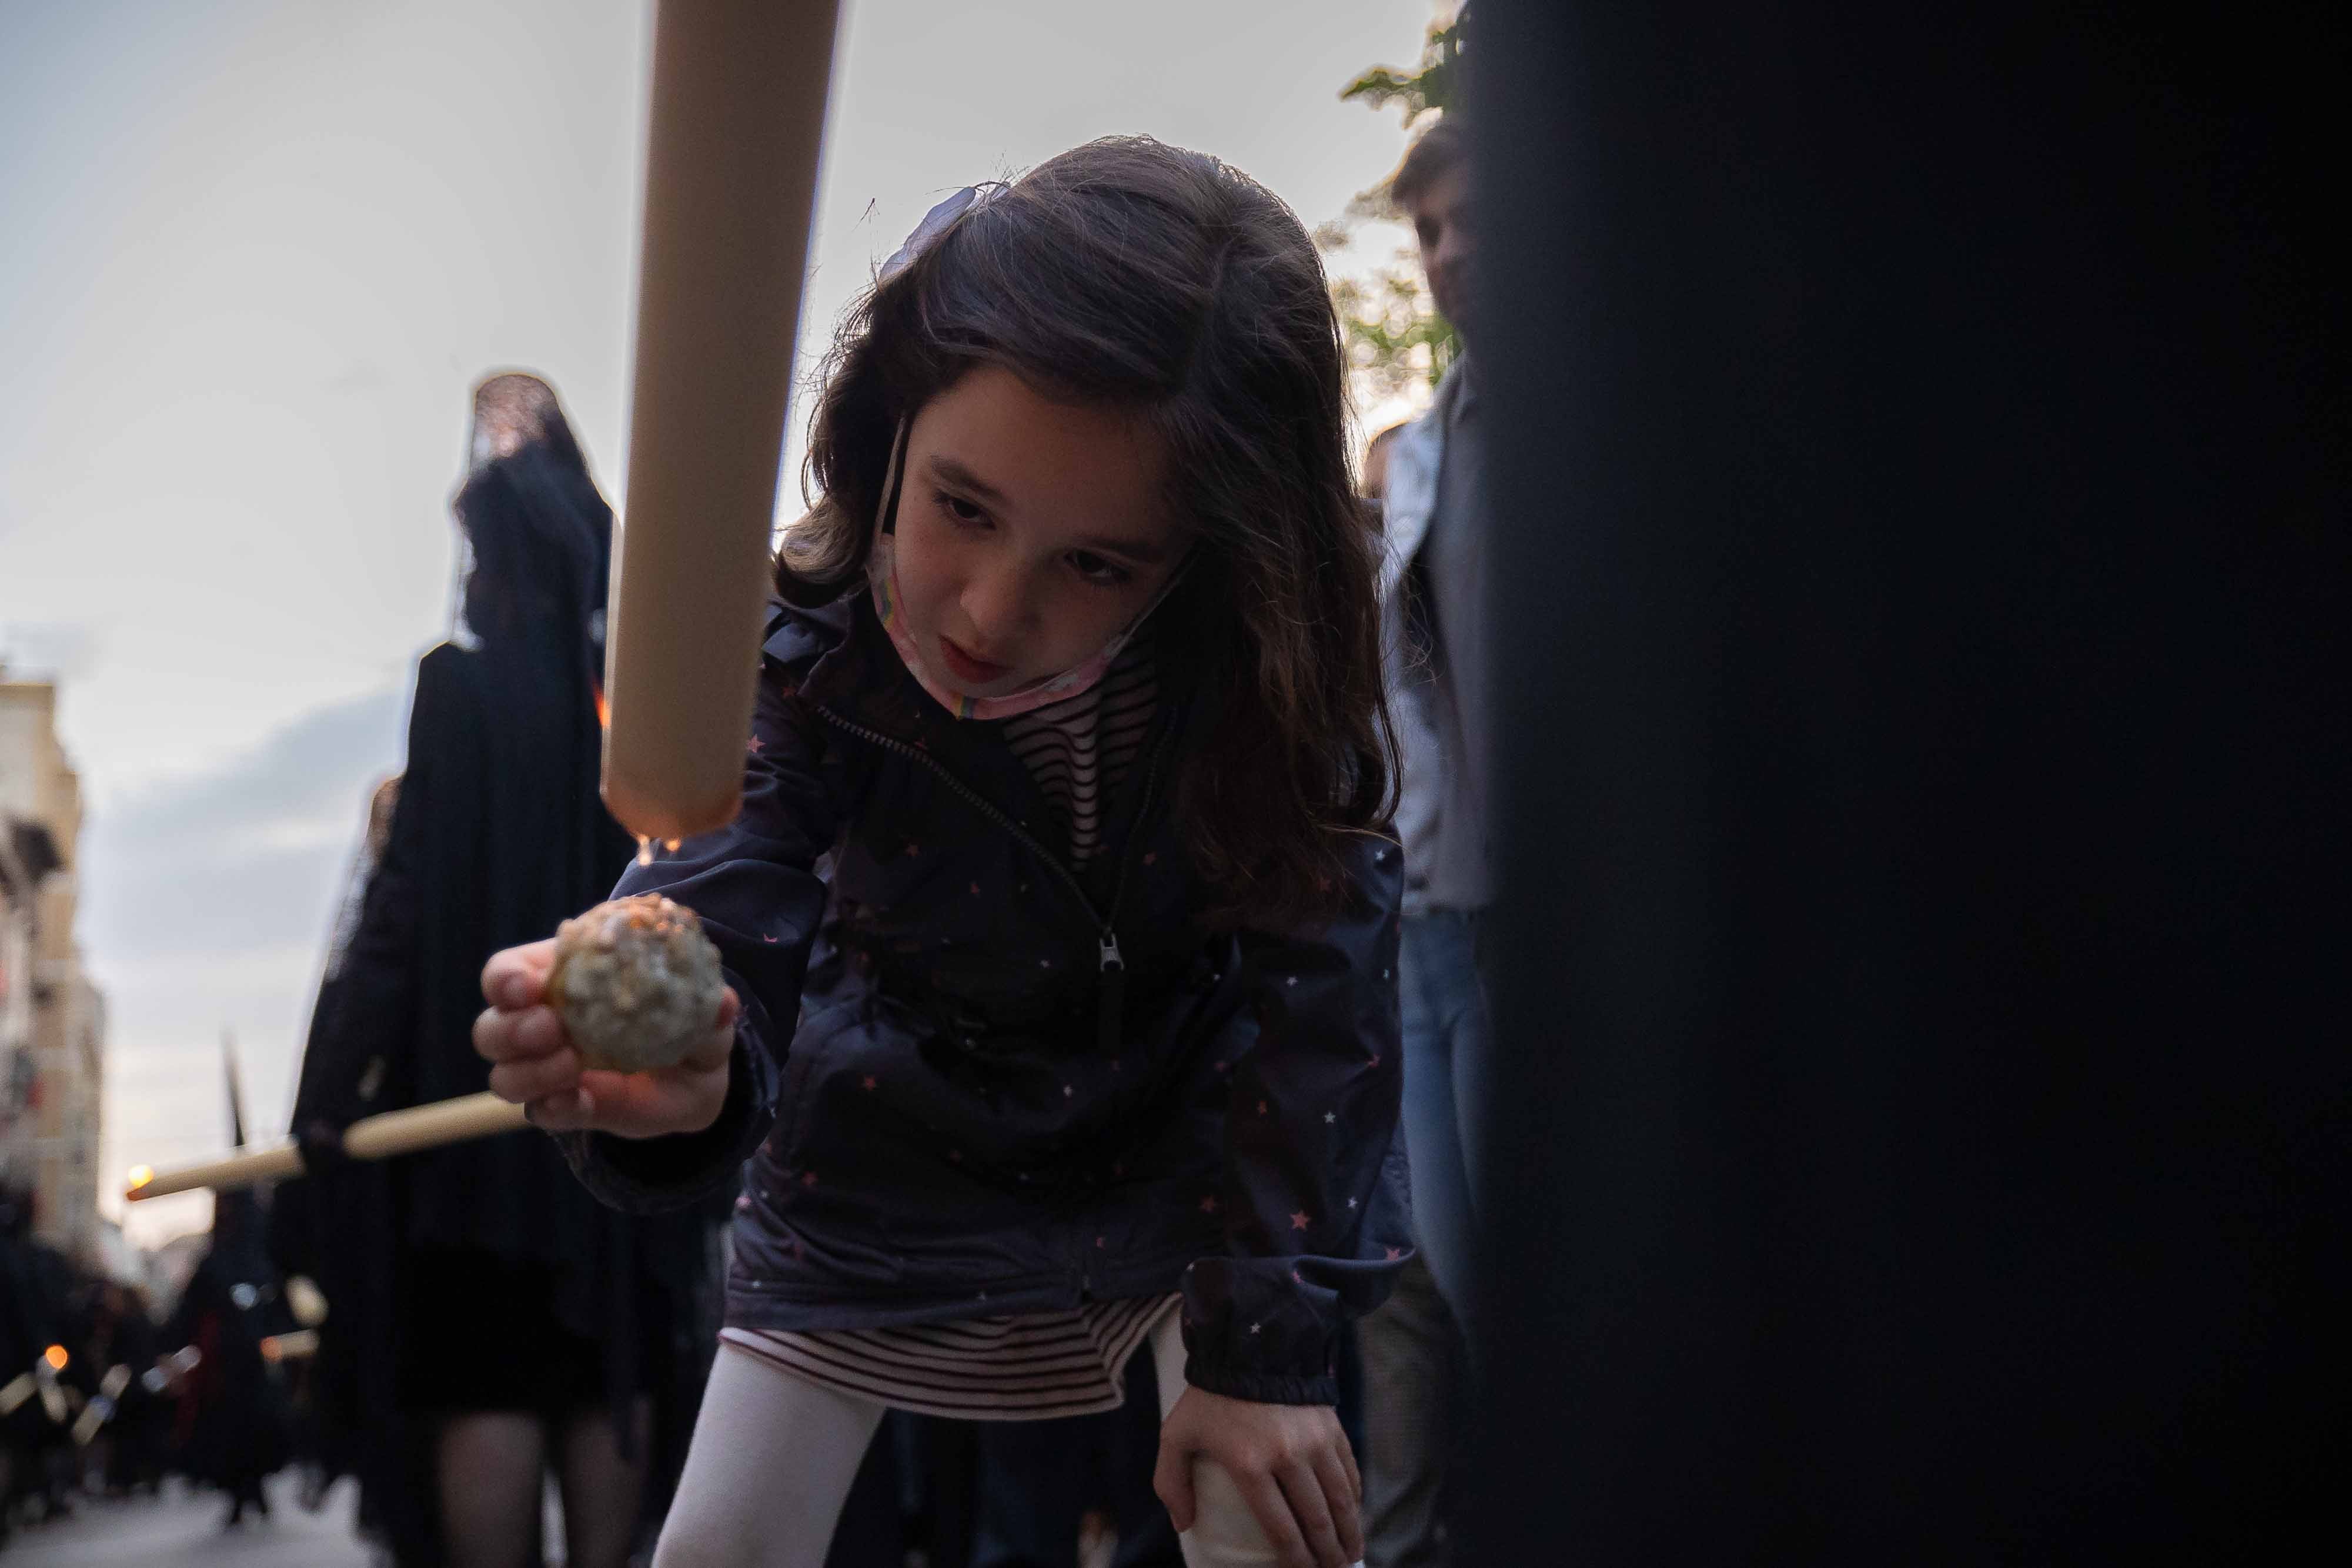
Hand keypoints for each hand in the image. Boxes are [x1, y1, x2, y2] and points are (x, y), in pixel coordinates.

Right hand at [473, 939, 737, 1138]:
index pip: (507, 975)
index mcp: (562, 982)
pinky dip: (553, 1107)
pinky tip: (580, 1101)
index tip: (527, 987)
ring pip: (503, 1073)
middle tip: (552, 1027)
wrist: (693, 1081)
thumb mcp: (703, 1015)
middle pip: (491, 1027)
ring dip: (529, 1071)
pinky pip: (539, 1112)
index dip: (505, 979)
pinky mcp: (562, 1107)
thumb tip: (723, 1002)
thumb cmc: (684, 1026)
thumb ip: (709, 1009)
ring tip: (572, 1064)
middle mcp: (541, 1025)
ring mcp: (546, 1071)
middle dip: (510, 1028)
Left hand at [1154, 1387, 1362, 1567]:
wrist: (1249, 1343)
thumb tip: (1184, 1524)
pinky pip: (1349, 1471)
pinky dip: (1354, 1498)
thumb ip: (1170, 1481)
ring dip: (1349, 1532)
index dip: (1294, 1558)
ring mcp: (1316, 1440)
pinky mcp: (1332, 1426)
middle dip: (1326, 1554)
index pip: (1280, 1526)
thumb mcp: (1176, 1434)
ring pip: (1340, 1499)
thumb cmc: (1209, 1395)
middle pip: (1316, 1519)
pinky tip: (1354, 1515)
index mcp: (1250, 1464)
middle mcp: (1289, 1455)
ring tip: (1350, 1556)